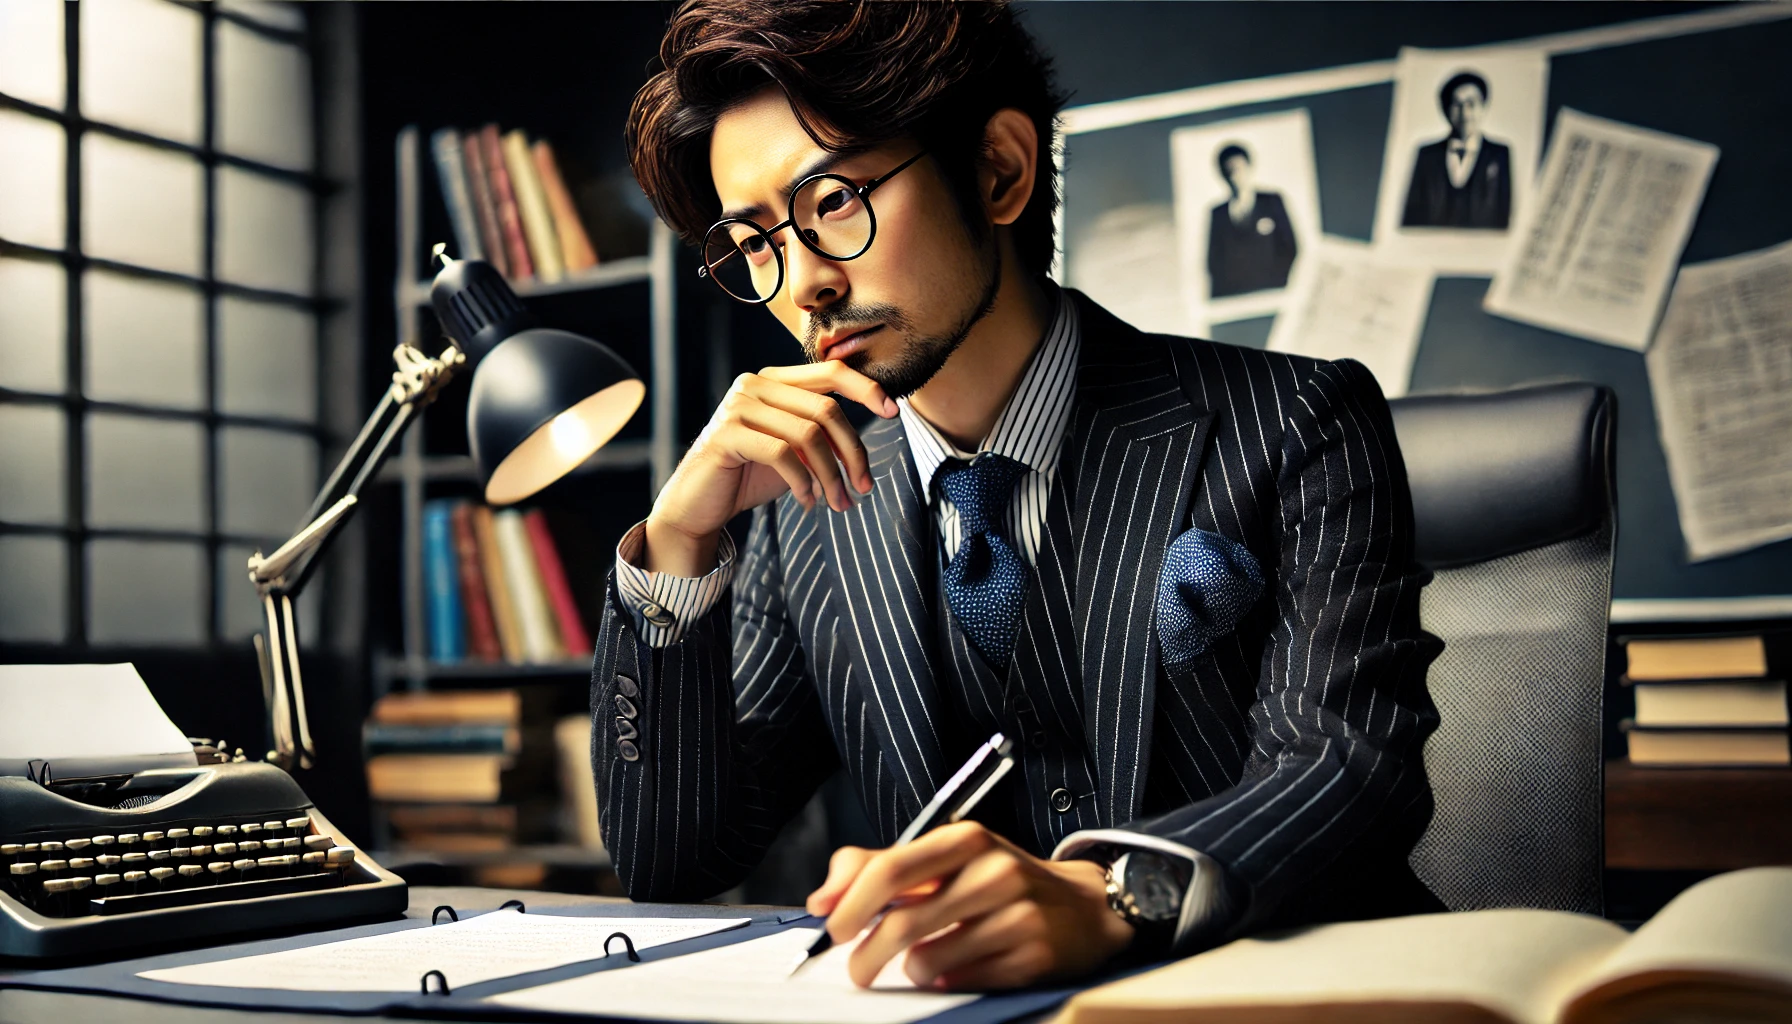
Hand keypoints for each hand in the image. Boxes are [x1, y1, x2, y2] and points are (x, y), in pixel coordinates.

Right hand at [644, 362, 896, 575]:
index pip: (830, 371)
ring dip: (832, 476)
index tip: (894, 412)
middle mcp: (754, 385)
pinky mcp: (727, 434)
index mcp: (774, 380)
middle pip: (826, 409)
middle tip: (864, 487)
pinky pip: (782, 454)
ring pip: (808, 435)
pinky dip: (803, 482)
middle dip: (853, 452)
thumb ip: (821, 436)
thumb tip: (864, 446)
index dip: (866, 389)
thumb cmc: (749, 475)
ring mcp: (738, 406)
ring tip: (839, 503)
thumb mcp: (794, 452)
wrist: (700, 504)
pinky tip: (808, 501)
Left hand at [806, 822, 1134, 990]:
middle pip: (903, 922)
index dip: (849, 903)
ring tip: (918, 964)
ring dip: (910, 970)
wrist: (1083, 907)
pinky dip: (945, 981)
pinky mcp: (1031, 957)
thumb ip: (881, 867)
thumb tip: (822, 899)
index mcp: (965, 839)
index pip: (890, 868)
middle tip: (855, 970)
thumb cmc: (999, 881)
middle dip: (866, 955)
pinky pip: (961, 982)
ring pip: (927, 959)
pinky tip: (956, 968)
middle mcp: (992, 871)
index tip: (830, 926)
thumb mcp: (946, 858)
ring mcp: (1015, 914)